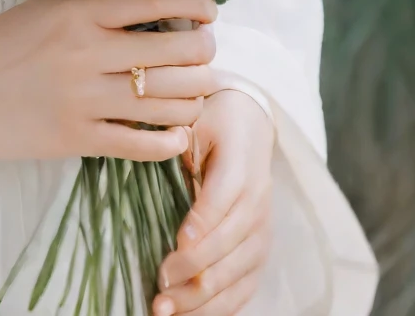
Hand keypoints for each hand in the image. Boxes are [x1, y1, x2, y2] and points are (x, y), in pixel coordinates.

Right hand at [0, 0, 215, 165]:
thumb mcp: (47, 9)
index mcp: (79, 12)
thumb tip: (153, 10)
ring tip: (197, 92)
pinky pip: (140, 142)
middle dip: (203, 52)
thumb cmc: (0, 43)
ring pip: (165, 100)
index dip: (193, 5)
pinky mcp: (77, 139)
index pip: (154, 2)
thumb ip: (95, 9)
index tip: (210, 10)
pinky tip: (179, 134)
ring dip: (193, 96)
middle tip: (207, 53)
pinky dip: (169, 140)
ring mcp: (84, 99)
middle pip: (172, 52)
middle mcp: (88, 52)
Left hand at [153, 89, 274, 315]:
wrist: (250, 124)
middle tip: (159, 285)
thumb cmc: (213, 119)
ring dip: (202, 299)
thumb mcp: (196, 118)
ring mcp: (261, 233)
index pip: (223, 202)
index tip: (176, 245)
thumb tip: (153, 150)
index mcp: (241, 167)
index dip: (201, 226)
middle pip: (230, 247)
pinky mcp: (258, 252)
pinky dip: (219, 308)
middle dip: (194, 272)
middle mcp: (257, 205)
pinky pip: (244, 288)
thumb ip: (178, 138)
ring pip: (236, 276)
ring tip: (164, 310)